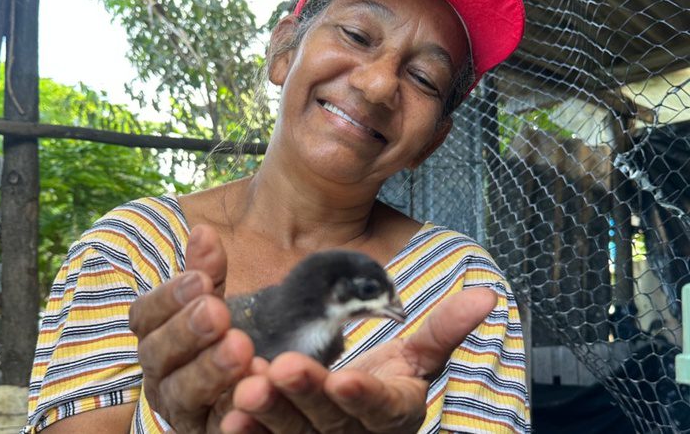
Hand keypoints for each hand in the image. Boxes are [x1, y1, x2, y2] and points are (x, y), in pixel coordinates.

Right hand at [128, 225, 255, 432]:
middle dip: (186, 332)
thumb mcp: (218, 300)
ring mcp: (182, 409)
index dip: (168, 297)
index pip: (144, 316)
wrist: (259, 383)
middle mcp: (160, 374)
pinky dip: (234, 409)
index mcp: (156, 336)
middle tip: (217, 312)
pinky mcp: (207, 432)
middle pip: (158, 355)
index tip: (201, 281)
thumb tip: (203, 231)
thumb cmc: (228, 335)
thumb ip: (208, 272)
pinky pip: (217, 425)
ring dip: (209, 371)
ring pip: (183, 394)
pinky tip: (258, 385)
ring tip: (241, 347)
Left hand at [220, 287, 497, 433]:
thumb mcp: (418, 357)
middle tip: (281, 369)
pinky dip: (250, 433)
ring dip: (270, 414)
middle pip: (331, 420)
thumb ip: (445, 329)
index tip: (346, 379)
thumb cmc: (390, 381)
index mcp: (393, 413)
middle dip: (307, 396)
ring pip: (296, 433)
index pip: (381, 407)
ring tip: (246, 389)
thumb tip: (488, 295)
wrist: (359, 413)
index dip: (365, 396)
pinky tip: (227, 417)